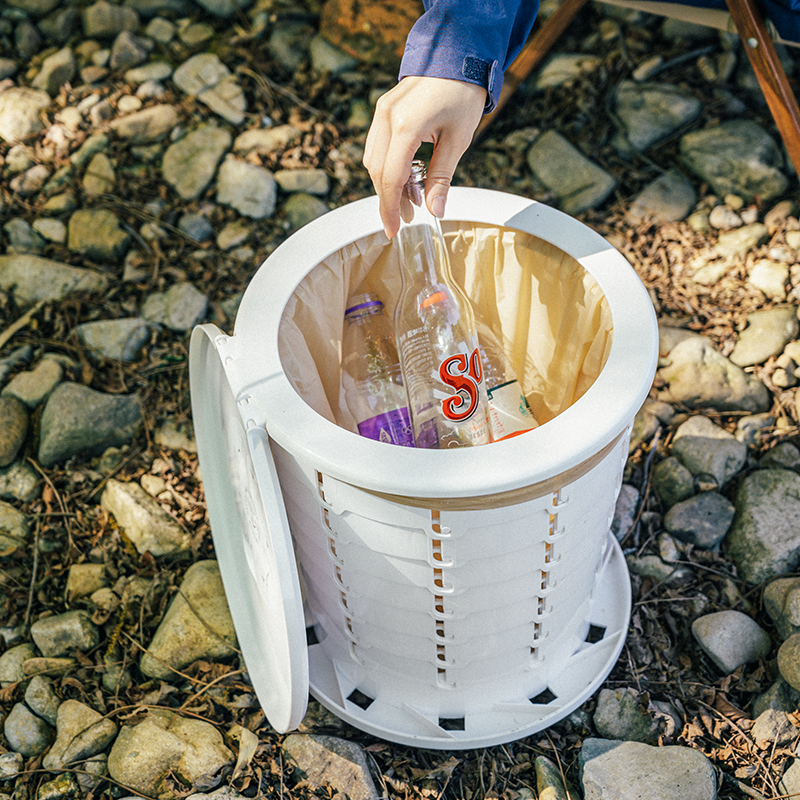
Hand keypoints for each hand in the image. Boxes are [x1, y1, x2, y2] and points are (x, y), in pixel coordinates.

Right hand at [363, 76, 486, 237]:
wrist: (457, 56)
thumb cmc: (461, 94)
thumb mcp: (457, 141)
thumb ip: (441, 178)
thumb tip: (435, 210)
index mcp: (405, 126)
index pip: (390, 179)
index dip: (390, 208)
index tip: (393, 230)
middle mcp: (387, 118)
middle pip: (377, 173)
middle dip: (388, 201)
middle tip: (403, 221)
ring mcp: (381, 112)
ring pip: (373, 161)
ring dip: (388, 185)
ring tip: (411, 200)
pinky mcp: (383, 110)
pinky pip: (377, 147)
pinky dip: (387, 167)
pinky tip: (406, 178)